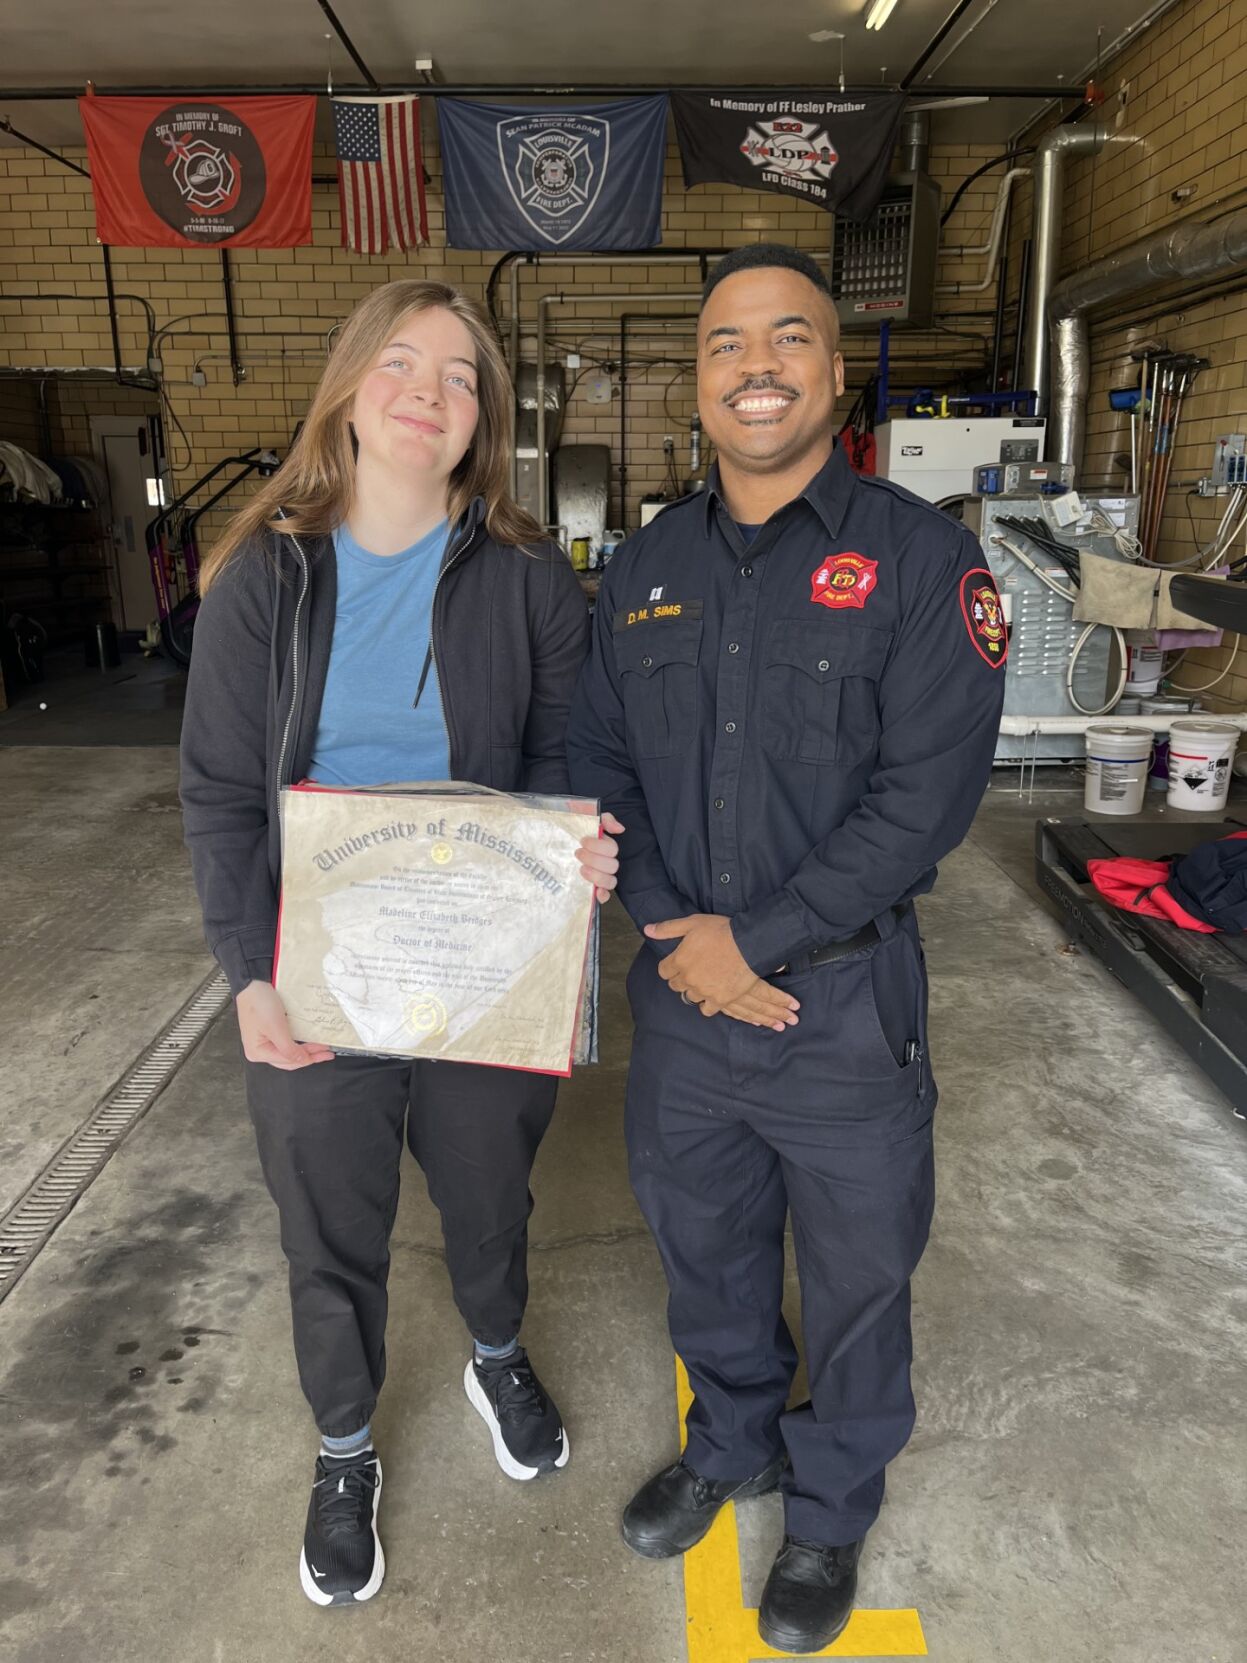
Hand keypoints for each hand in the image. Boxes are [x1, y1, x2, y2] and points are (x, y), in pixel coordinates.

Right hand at [236, 980, 334, 1069]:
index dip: (307, 1057)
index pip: (288, 1061)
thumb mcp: (276, 1028)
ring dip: (306, 1049)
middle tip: (326, 1052)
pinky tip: (309, 1040)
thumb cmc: (258, 1003)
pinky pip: (287, 1040)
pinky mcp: (270, 1031)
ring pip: (289, 1051)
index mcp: (257, 1052)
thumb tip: (302, 1060)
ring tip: (321, 1047)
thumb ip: (288, 1048)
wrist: (253, 982)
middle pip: (289, 1059)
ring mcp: (265, 1040)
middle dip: (308, 1056)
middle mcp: (260, 1049)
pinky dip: (299, 1041)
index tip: (323, 1052)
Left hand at [577, 811, 623, 903]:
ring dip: (597, 876)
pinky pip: (605, 896)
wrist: (555, 837)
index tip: (582, 840)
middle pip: (612, 866)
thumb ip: (605, 819)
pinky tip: (596, 892)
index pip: (612, 849)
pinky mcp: (592, 888)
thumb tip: (620, 829)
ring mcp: (600, 876)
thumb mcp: (586, 815)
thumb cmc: (573, 827)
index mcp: (606, 847)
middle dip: (594, 859)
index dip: (598, 846)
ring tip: (581, 870)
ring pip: (610, 881)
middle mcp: (605, 862)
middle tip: (577, 853)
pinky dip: (602, 896)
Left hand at [645, 914, 798, 1032]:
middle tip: (694, 970)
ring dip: (695, 990)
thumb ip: (668, 928)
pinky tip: (713, 995)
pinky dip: (708, 1004)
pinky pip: (706, 1010)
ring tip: (705, 981)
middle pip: (675, 985)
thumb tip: (647, 930)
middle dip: (681, 978)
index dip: (670, 966)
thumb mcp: (692, 922)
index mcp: (679, 961)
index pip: (663, 971)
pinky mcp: (719, 1000)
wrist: (749, 944)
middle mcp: (688, 979)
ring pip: (690, 997)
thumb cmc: (721, 931)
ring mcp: (703, 991)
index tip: (679, 962)